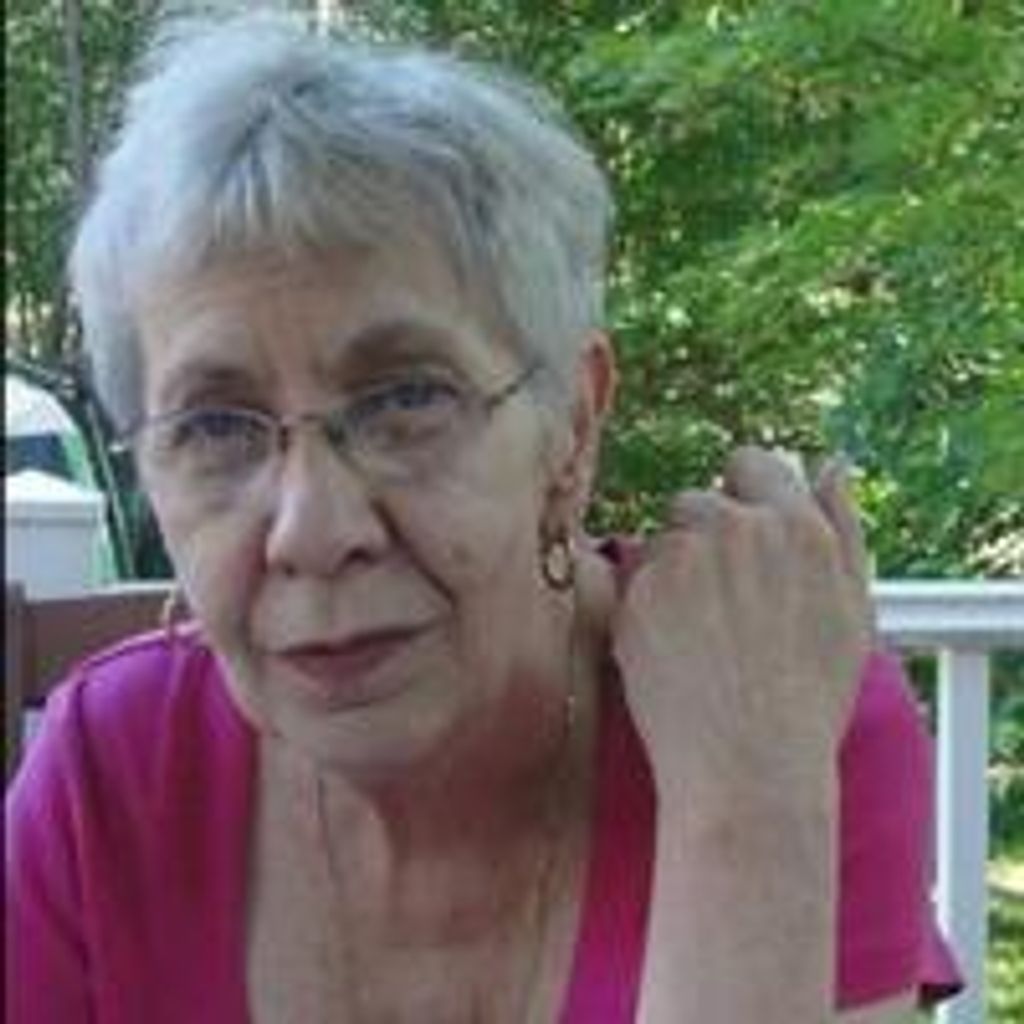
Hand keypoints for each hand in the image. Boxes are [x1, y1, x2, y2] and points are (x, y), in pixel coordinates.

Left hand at [612, 446, 873, 808]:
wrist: (750, 764)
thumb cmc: (810, 695)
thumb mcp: (852, 609)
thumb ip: (842, 524)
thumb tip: (829, 464)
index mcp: (794, 526)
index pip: (751, 463)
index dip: (744, 496)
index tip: (742, 538)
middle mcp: (734, 530)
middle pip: (695, 503)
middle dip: (702, 538)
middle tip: (722, 604)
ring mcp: (679, 560)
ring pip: (659, 543)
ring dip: (670, 574)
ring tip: (699, 637)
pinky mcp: (635, 594)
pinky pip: (627, 579)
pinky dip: (642, 607)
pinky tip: (672, 650)